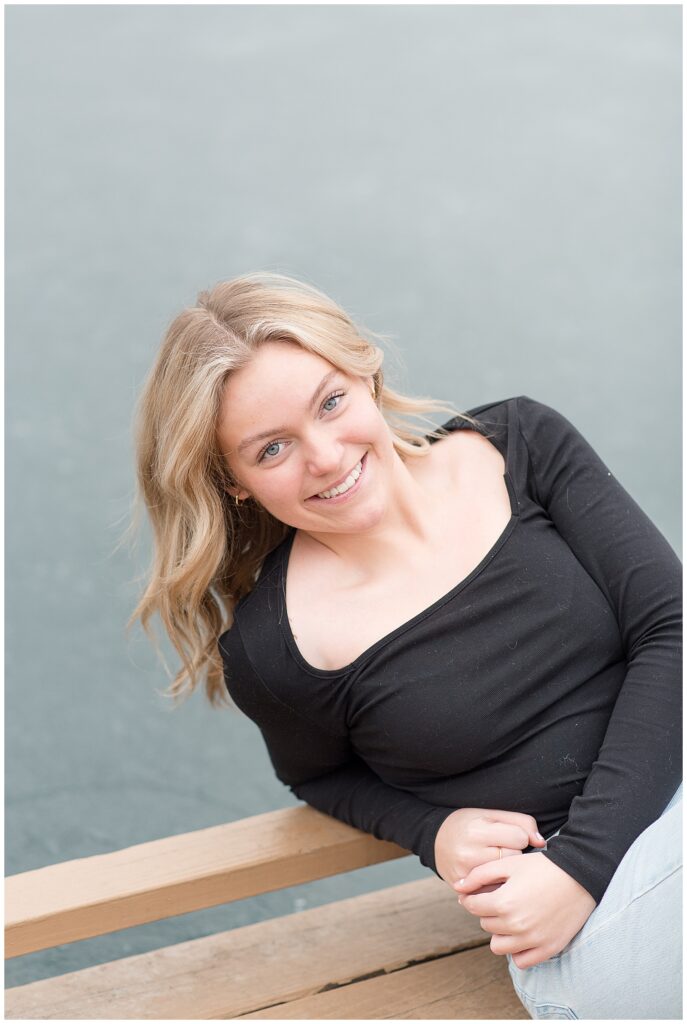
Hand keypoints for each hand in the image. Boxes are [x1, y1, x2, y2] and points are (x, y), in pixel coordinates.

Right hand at [434, 807, 545, 885]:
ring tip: (496, 862)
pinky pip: (491, 891)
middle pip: (513, 859)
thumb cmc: (468, 824)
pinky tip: (490, 876)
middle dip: (513, 854)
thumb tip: (541, 842)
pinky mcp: (462, 888)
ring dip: (505, 871)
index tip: (511, 836)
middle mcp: (469, 853)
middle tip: (502, 849)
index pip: (519, 838)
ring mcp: (464, 874)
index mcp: (477, 830)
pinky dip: (494, 885)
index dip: (519, 836)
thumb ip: (520, 822)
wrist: (435, 839)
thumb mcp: (490, 814)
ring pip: (505, 878)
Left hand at [454, 852, 596, 967]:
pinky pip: (521, 961)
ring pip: (498, 946)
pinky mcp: (548, 949)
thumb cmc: (543, 867)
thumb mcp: (509, 864)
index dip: (472, 897)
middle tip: (501, 898)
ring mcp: (532, 940)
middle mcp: (516, 926)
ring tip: (510, 916)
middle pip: (485, 924)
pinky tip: (522, 932)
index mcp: (503, 903)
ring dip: (500, 932)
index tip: (479, 892)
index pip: (472, 907)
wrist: (580, 877)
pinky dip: (517, 950)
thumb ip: (479, 875)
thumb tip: (457, 887)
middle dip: (488, 911)